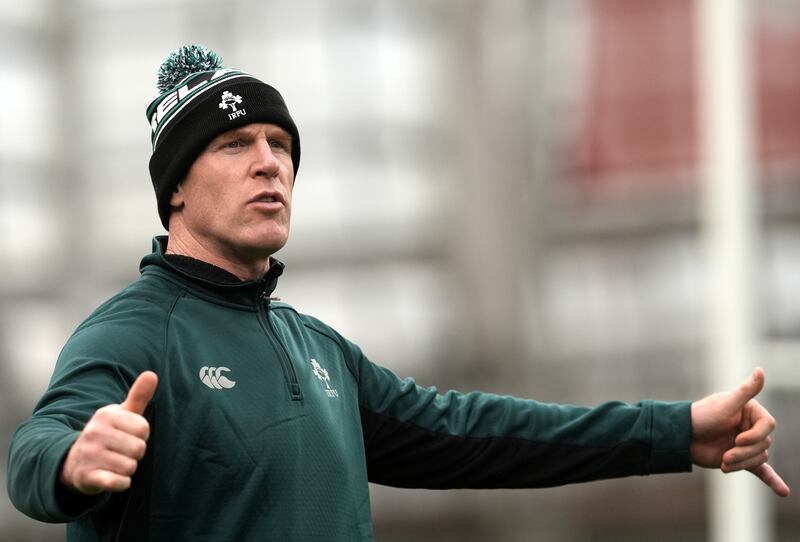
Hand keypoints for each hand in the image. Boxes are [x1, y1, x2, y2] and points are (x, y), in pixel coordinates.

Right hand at [60, 371, 157, 494]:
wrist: (75, 461)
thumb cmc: (108, 434)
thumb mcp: (122, 414)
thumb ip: (138, 396)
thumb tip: (152, 374)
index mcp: (106, 415)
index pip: (143, 428)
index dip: (141, 435)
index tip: (128, 435)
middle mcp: (94, 433)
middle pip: (139, 448)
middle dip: (135, 453)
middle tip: (121, 451)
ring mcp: (89, 455)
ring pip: (130, 466)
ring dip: (128, 468)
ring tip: (114, 463)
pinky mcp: (87, 477)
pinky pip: (118, 483)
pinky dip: (122, 483)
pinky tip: (113, 478)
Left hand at [690, 367, 789, 496]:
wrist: (682, 437)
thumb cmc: (702, 416)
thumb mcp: (725, 404)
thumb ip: (746, 391)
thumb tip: (761, 370)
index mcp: (751, 412)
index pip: (768, 426)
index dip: (755, 435)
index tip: (738, 439)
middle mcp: (750, 427)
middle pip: (764, 445)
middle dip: (744, 452)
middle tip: (726, 455)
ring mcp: (746, 444)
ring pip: (758, 458)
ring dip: (741, 463)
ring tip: (723, 462)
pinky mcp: (741, 459)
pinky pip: (761, 471)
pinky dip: (772, 480)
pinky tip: (783, 491)